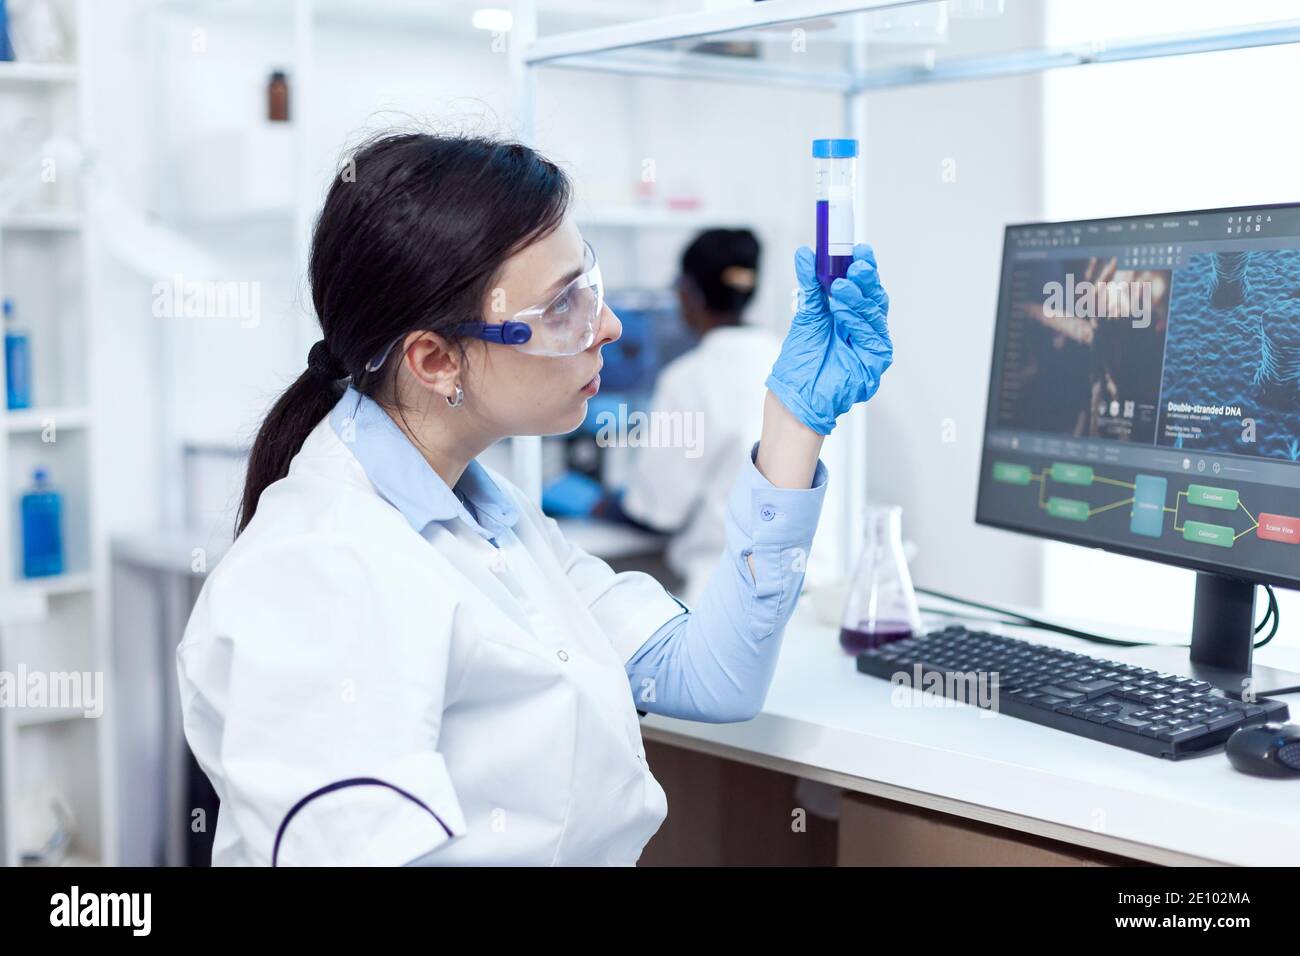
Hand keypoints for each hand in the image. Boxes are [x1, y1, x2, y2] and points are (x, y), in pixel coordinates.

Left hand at [764, 244, 891, 434]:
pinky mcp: (875, 363)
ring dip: (859, 297)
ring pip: (875, 314)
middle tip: (856, 262)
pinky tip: (843, 310)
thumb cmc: (801, 362)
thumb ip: (810, 286)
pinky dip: (858, 320)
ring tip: (841, 286)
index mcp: (852, 317)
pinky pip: (872, 336)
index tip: (859, 249)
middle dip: (867, 278)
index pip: (864, 288)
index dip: (865, 267)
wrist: (795, 396)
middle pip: (875, 298)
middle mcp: (865, 330)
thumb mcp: (807, 316)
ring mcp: (872, 346)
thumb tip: (805, 254)